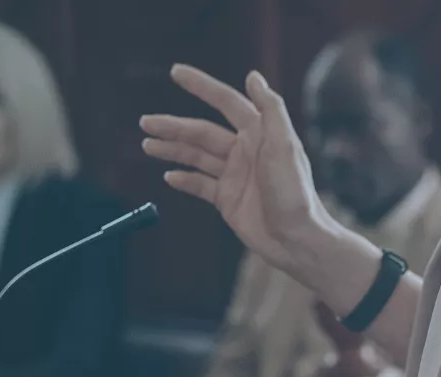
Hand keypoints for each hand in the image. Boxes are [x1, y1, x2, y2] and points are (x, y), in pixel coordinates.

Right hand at [141, 65, 338, 275]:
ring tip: (147, 144)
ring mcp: (234, 175)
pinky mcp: (227, 199)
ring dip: (172, 149)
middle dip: (173, 126)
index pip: (225, 102)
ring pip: (196, 156)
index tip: (176, 72)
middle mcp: (245, 151)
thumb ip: (270, 110)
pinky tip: (168, 175)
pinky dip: (184, 179)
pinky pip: (200, 185)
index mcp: (259, 133)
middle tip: (146, 122)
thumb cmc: (294, 193)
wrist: (295, 240)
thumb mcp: (285, 146)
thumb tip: (253, 76)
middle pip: (202, 131)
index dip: (201, 86)